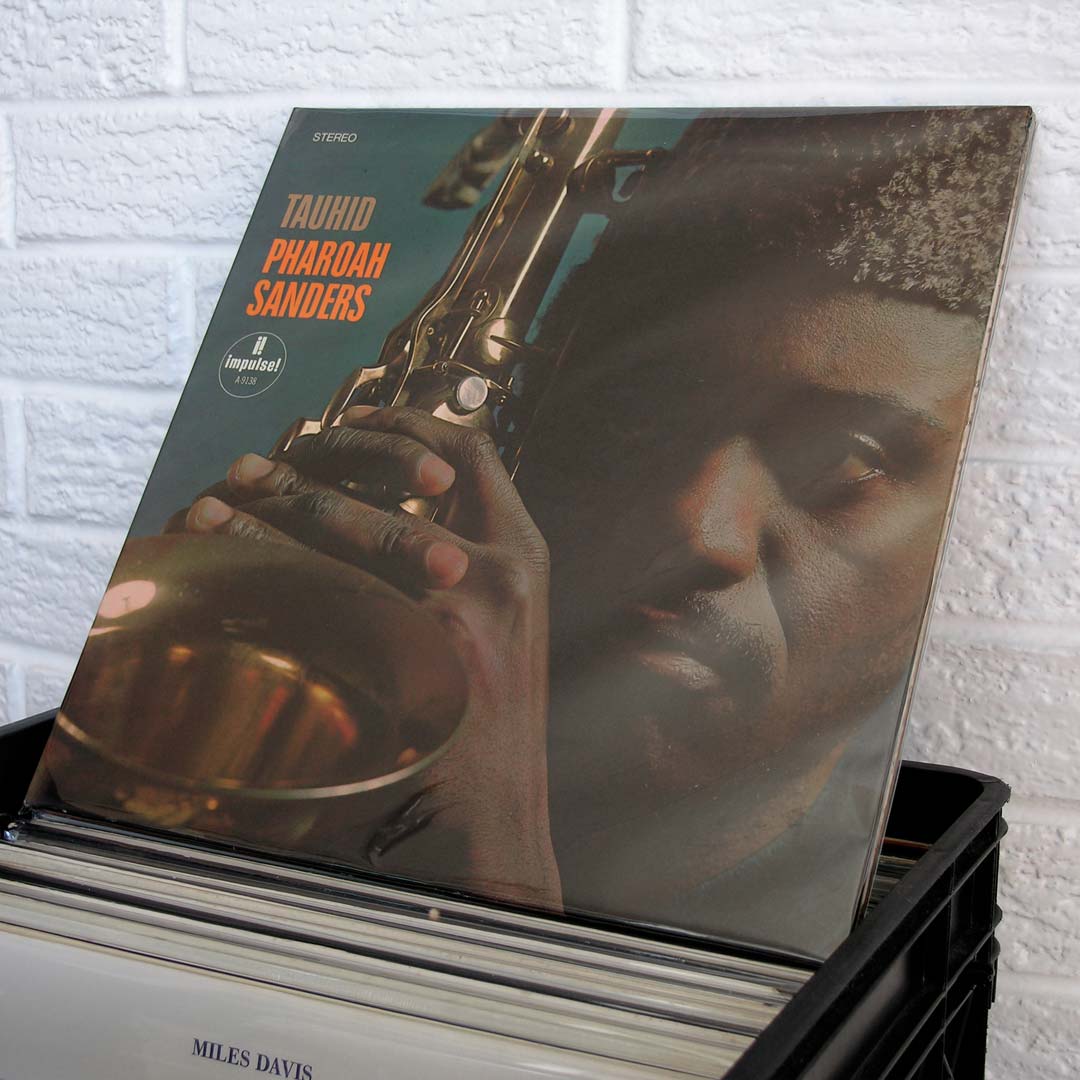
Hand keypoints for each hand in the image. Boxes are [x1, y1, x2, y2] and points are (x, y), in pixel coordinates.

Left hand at [177, 406, 560, 910]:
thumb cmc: (489, 725)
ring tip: (213, 505)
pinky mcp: (409, 661)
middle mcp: (499, 571)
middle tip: (251, 465)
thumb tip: (379, 515)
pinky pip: (320, 593)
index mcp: (523, 556)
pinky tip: (222, 567)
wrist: (497, 816)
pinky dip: (262, 570)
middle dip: (316, 460)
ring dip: (272, 508)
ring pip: (350, 530)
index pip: (471, 451)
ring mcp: (457, 614)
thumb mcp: (499, 629)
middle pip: (398, 476)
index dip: (405, 421)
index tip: (351, 416)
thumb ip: (454, 569)